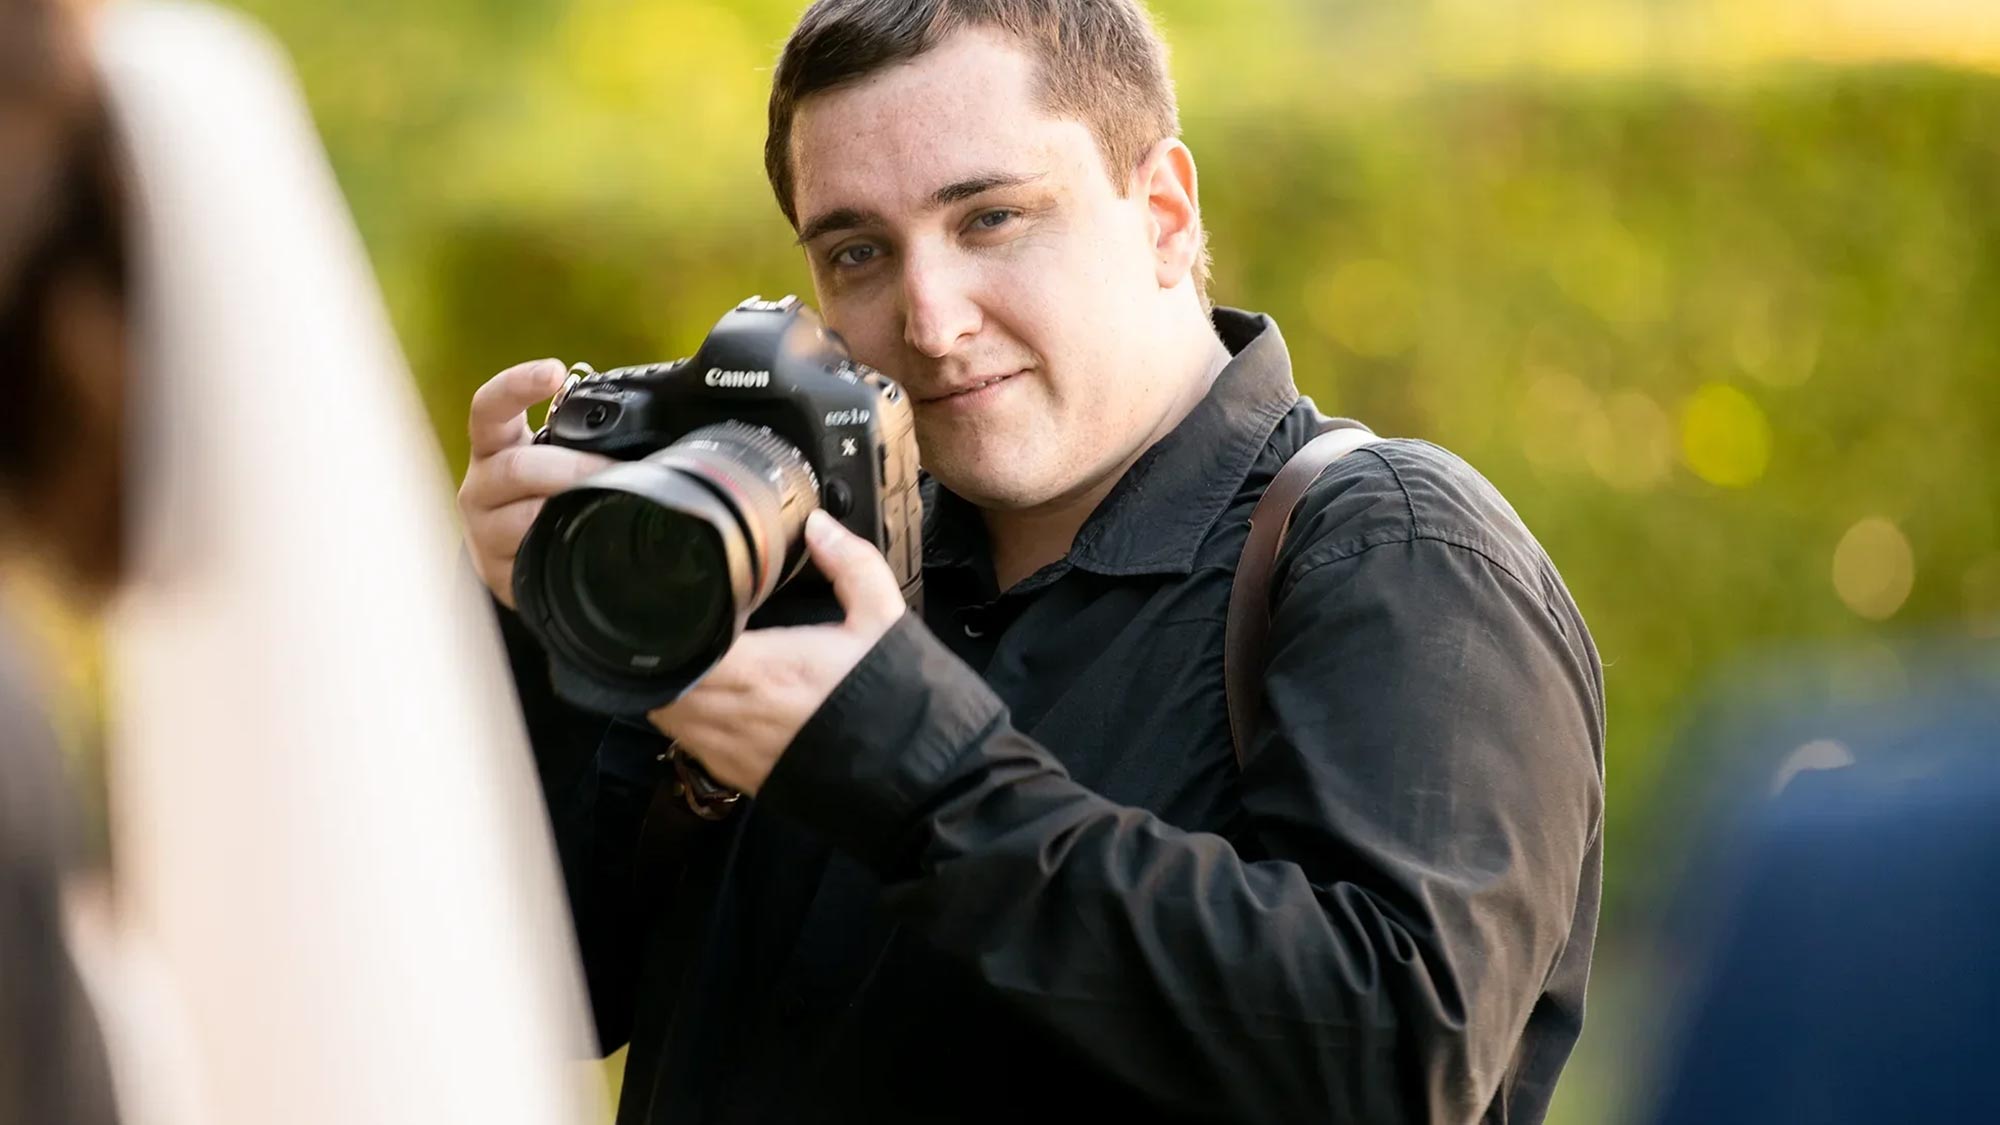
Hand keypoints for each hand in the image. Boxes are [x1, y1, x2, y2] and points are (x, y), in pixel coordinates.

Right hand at [456, 358, 613, 607]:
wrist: (522, 559)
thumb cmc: (548, 495)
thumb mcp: (559, 459)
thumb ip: (586, 439)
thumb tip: (664, 428)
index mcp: (495, 446)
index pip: (490, 407)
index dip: (517, 385)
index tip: (553, 372)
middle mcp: (481, 484)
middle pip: (517, 468)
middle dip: (574, 468)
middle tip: (618, 471)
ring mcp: (484, 530)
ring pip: (523, 518)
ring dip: (570, 511)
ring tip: (610, 507)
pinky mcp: (497, 572)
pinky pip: (529, 560)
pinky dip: (562, 550)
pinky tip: (588, 545)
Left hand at [648, 510, 906, 795]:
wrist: (919, 777)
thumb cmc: (898, 702)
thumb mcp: (883, 619)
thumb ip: (850, 564)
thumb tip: (820, 527)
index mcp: (761, 669)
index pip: (680, 652)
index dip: (666, 632)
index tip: (675, 610)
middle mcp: (738, 715)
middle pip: (663, 687)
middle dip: (665, 659)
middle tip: (678, 632)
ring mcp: (737, 752)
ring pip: (672, 720)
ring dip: (674, 692)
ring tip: (693, 664)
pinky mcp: (746, 779)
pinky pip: (695, 749)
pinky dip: (693, 724)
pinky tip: (718, 705)